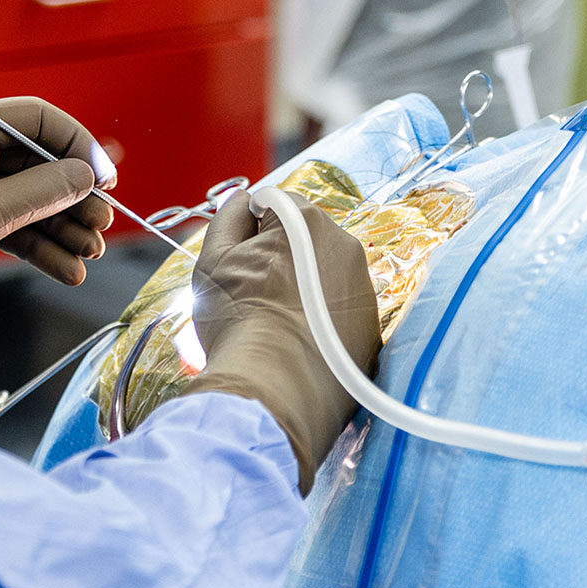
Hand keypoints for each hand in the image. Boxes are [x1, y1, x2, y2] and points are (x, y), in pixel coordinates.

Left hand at [0, 98, 115, 333]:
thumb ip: (37, 193)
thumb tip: (83, 174)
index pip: (35, 120)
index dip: (77, 146)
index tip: (105, 181)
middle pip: (35, 163)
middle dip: (72, 197)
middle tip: (101, 229)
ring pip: (24, 198)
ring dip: (59, 226)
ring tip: (89, 256)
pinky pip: (5, 224)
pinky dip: (35, 245)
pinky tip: (65, 268)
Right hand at [182, 190, 380, 494]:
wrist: (274, 388)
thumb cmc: (238, 319)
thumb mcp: (214, 258)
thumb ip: (228, 216)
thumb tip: (243, 200)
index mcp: (306, 219)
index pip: (275, 205)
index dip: (251, 231)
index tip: (240, 262)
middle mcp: (345, 244)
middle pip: (303, 238)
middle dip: (279, 256)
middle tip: (253, 293)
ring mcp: (363, 285)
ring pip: (323, 272)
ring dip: (301, 285)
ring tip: (275, 320)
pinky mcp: (372, 324)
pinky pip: (339, 306)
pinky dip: (320, 315)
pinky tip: (296, 339)